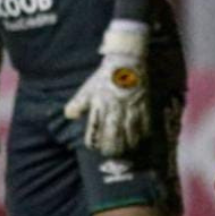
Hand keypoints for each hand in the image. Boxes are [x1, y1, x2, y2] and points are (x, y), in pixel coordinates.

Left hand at [64, 25, 150, 156]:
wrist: (126, 60)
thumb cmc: (105, 76)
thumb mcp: (88, 87)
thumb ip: (79, 102)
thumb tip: (69, 115)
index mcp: (100, 103)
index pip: (95, 128)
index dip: (94, 141)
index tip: (94, 147)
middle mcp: (115, 107)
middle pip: (114, 134)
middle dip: (112, 147)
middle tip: (111, 154)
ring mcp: (131, 106)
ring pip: (130, 131)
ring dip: (128, 143)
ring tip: (127, 150)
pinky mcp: (143, 103)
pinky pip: (145, 122)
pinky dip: (143, 132)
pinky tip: (141, 139)